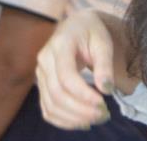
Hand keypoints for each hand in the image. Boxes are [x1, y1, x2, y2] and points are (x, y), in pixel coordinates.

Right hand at [35, 10, 114, 129]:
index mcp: (60, 44)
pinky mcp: (42, 85)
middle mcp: (45, 59)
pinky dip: (63, 120)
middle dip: (81, 110)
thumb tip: (106, 89)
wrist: (75, 25)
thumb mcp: (102, 42)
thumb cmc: (91, 32)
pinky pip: (47, 109)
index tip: (103, 102)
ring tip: (96, 120)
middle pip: (57, 93)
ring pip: (51, 104)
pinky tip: (81, 122)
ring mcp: (40, 73)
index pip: (66, 76)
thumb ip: (104, 64)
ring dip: (73, 118)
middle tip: (103, 115)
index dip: (83, 94)